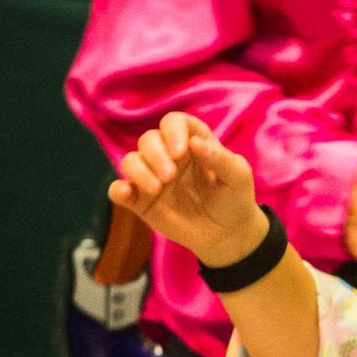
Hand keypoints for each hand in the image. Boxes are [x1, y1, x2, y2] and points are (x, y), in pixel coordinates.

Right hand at [109, 113, 263, 265]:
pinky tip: (126, 193)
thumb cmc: (234, 199)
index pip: (174, 122)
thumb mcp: (238, 177)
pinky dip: (118, 189)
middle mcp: (168, 155)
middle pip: (148, 139)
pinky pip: (119, 189)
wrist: (226, 234)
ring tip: (157, 188)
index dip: (173, 131)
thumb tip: (196, 143)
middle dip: (156, 154)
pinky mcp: (140, 200)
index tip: (180, 151)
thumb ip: (221, 158)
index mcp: (192, 142)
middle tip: (170, 176)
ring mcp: (152, 176)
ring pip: (130, 160)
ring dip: (139, 171)